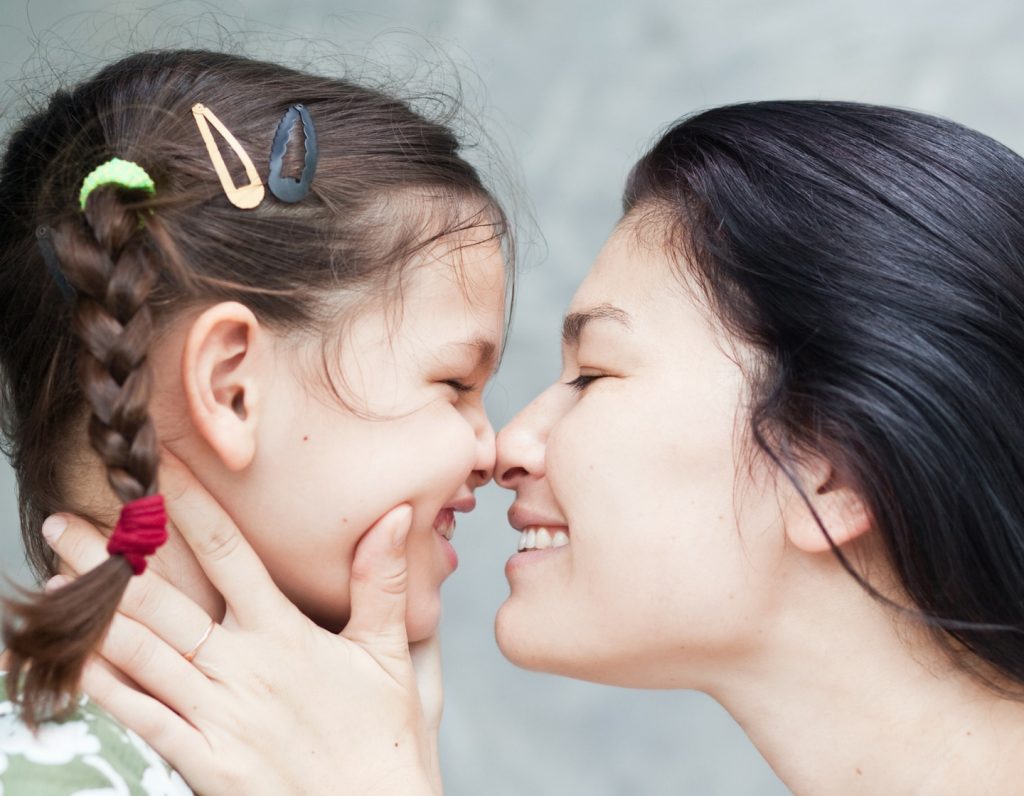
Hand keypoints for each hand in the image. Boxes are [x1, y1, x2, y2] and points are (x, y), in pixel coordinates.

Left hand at [44, 456, 440, 794]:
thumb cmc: (386, 737)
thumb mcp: (391, 654)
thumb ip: (381, 582)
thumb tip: (395, 514)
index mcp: (285, 634)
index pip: (229, 552)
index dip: (190, 505)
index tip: (158, 467)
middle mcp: (244, 669)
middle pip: (165, 600)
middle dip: (111, 556)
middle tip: (63, 522)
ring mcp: (219, 717)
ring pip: (143, 653)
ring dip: (96, 611)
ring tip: (57, 577)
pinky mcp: (205, 763)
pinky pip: (143, 719)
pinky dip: (105, 687)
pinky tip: (77, 658)